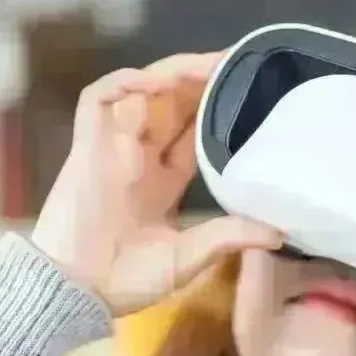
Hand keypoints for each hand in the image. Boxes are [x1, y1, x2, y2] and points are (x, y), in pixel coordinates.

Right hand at [32, 53, 282, 314]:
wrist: (74, 292)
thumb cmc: (125, 281)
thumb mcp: (189, 257)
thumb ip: (229, 236)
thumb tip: (282, 233)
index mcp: (164, 181)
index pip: (195, 131)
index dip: (218, 109)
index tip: (250, 92)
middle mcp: (140, 157)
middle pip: (172, 103)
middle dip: (201, 81)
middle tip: (235, 63)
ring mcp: (112, 148)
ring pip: (142, 91)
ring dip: (172, 72)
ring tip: (207, 66)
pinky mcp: (86, 145)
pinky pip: (99, 99)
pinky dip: (126, 82)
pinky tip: (158, 81)